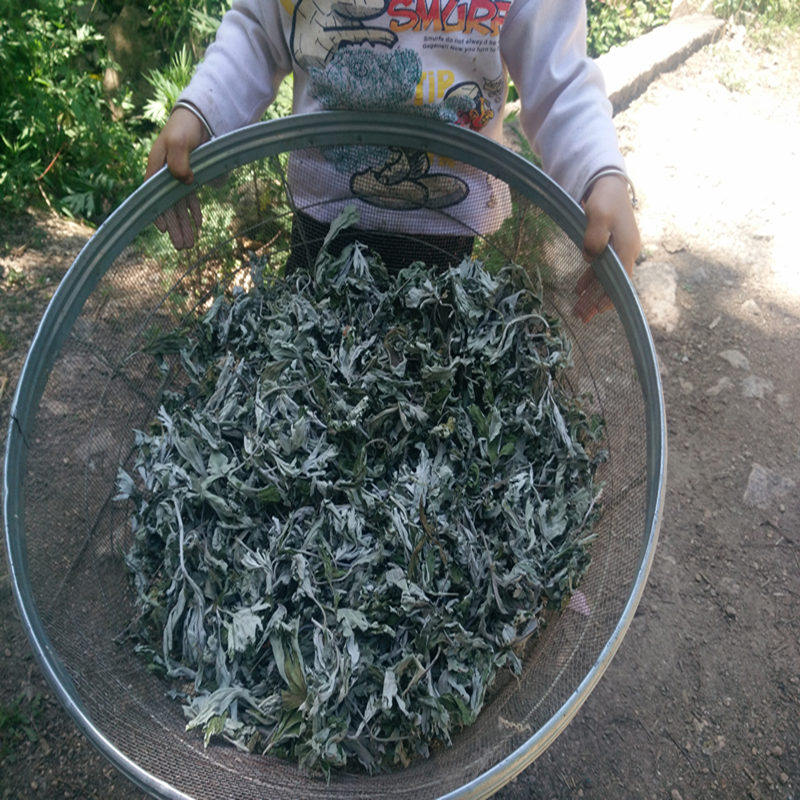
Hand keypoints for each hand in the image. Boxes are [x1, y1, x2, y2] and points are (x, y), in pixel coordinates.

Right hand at [145, 107, 209, 249]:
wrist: (198, 118)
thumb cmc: (184, 128)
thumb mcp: (179, 142)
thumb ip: (180, 161)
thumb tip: (185, 181)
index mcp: (156, 169)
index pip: (154, 197)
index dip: (159, 213)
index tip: (163, 230)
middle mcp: (165, 177)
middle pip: (168, 207)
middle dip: (175, 228)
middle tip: (182, 247)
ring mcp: (178, 178)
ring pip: (180, 207)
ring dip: (185, 225)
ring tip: (190, 244)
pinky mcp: (191, 178)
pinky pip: (191, 199)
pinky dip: (195, 212)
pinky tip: (199, 225)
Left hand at [574, 174, 640, 322]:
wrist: (608, 184)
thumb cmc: (605, 199)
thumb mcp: (598, 215)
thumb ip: (594, 236)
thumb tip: (590, 258)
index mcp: (626, 248)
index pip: (621, 281)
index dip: (609, 297)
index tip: (598, 311)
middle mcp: (625, 252)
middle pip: (611, 283)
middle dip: (596, 301)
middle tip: (581, 317)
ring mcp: (617, 250)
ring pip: (603, 278)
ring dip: (591, 294)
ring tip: (578, 309)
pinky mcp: (608, 246)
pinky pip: (599, 268)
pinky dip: (589, 280)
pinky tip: (579, 290)